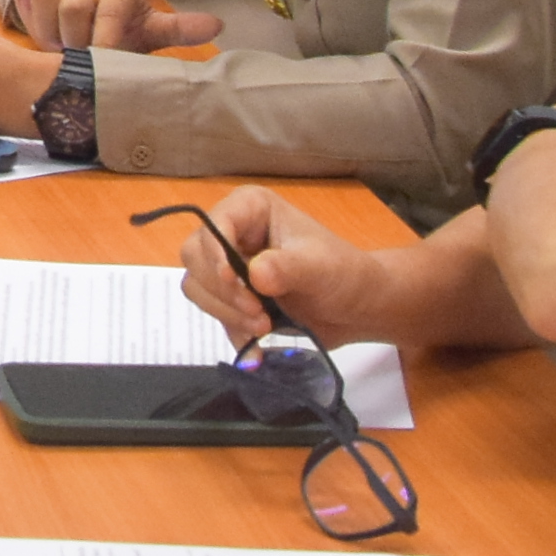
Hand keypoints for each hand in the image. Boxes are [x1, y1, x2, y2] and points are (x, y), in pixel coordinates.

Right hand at [0, 0, 222, 51]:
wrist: (94, 13)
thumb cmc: (123, 30)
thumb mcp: (149, 30)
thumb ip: (179, 29)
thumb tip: (218, 26)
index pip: (108, 13)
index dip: (102, 43)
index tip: (99, 63)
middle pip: (72, 6)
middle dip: (73, 40)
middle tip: (78, 57)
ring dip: (48, 29)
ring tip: (59, 45)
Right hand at [175, 189, 399, 347]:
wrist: (359, 308)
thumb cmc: (345, 275)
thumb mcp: (320, 268)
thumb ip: (287, 267)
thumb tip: (254, 275)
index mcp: (251, 208)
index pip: (214, 223)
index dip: (215, 252)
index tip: (233, 281)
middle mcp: (233, 231)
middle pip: (195, 256)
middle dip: (223, 290)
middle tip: (257, 313)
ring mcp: (228, 265)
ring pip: (198, 287)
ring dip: (226, 312)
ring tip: (264, 328)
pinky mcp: (232, 296)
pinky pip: (213, 313)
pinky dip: (232, 332)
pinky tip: (256, 347)